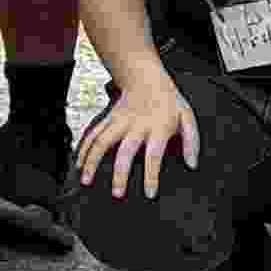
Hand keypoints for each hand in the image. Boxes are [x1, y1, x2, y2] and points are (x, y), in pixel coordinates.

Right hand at [77, 65, 199, 196]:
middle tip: (117, 194)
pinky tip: (79, 162)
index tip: (149, 194)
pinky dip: (84, 148)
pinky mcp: (108, 118)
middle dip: (119, 174)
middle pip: (124, 151)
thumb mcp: (187, 116)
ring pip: (101, 141)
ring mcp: (119, 121)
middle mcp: (136, 124)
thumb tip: (191, 163)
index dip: (151, 176)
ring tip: (87, 180)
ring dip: (92, 161)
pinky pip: (93, 133)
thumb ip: (191, 141)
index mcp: (158, 127)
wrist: (145, 76)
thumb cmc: (168, 100)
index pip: (154, 155)